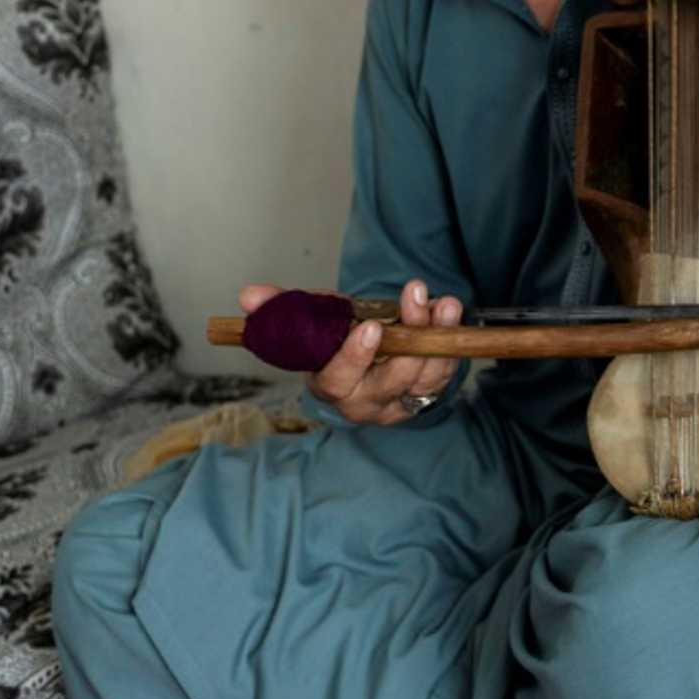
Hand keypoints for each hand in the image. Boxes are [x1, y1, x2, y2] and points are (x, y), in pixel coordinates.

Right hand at [239, 280, 460, 426]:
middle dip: (408, 338)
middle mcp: (365, 402)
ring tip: (443, 303)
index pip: (339, 379)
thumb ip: (283, 309)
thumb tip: (249, 295)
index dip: (355, 356)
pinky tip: (450, 312)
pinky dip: (450, 342)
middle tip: (415, 297)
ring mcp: (399, 402)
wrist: (367, 357)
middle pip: (390, 380)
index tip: (371, 327)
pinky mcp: (427, 394)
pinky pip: (444, 373)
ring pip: (424, 377)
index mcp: (330, 386)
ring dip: (438, 337)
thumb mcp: (310, 321)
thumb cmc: (334, 340)